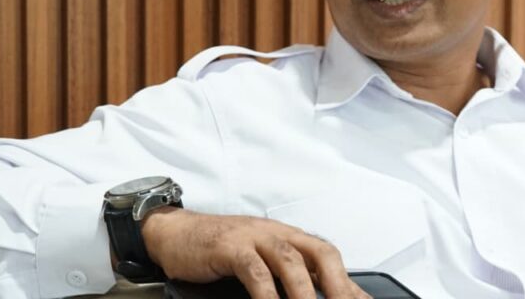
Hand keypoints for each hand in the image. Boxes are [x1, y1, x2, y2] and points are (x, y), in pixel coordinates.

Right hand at [141, 207, 371, 298]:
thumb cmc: (218, 250)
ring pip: (290, 260)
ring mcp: (254, 237)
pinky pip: (254, 269)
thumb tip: (314, 294)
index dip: (350, 283)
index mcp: (289, 238)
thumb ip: (287, 279)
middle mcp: (277, 234)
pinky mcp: (230, 246)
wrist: (175, 232)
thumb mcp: (258, 263)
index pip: (329, 259)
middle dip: (338, 284)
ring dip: (305, 291)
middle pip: (320, 253)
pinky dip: (267, 292)